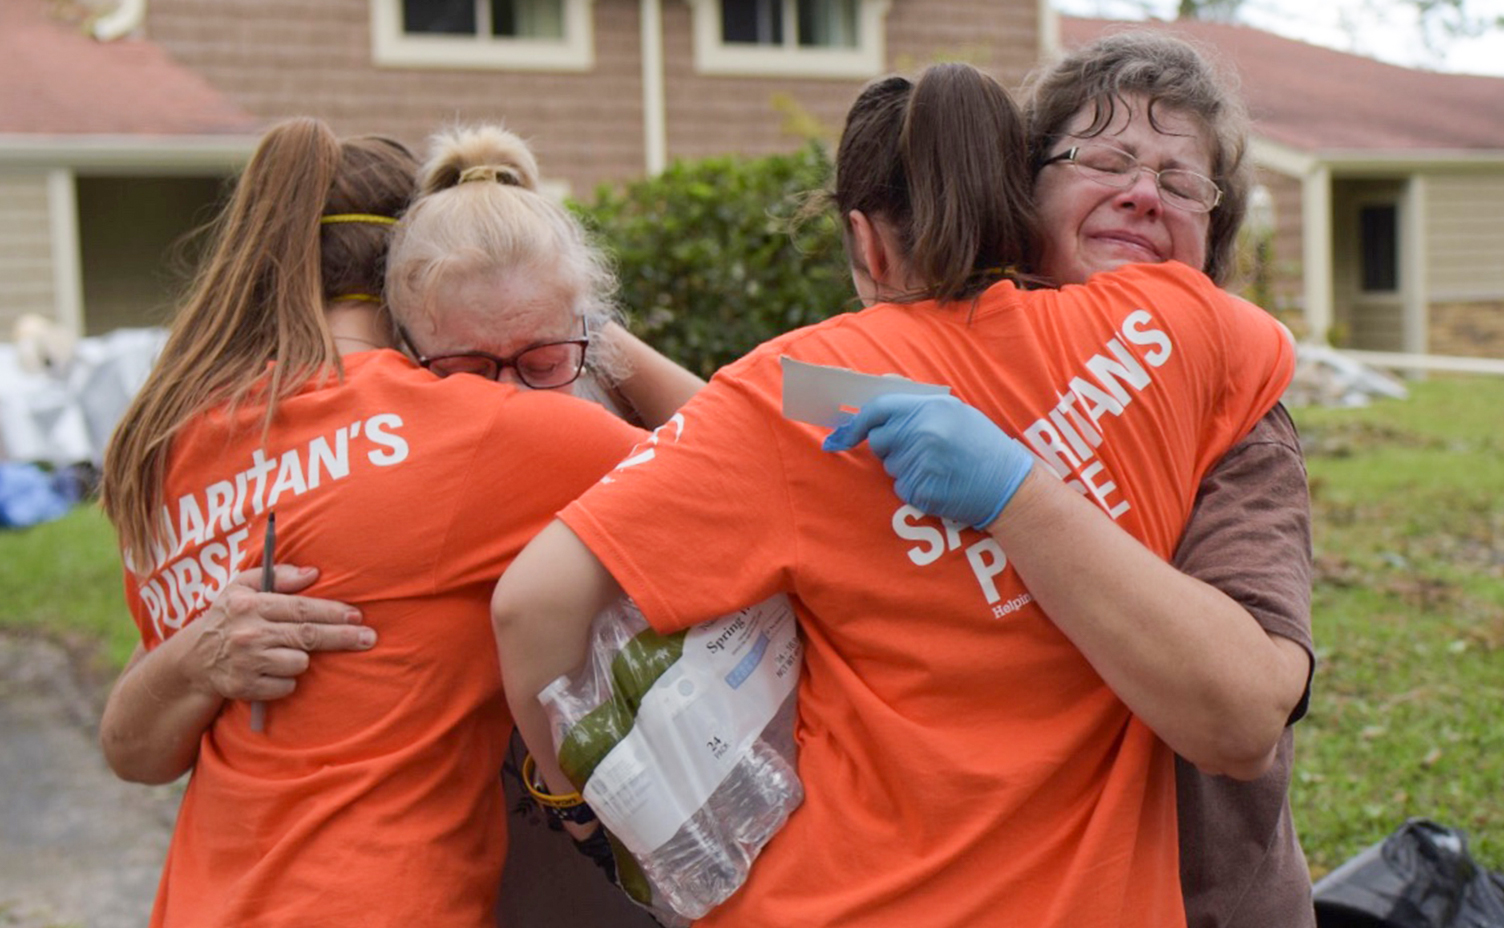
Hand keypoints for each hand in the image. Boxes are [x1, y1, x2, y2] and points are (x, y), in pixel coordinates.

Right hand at [180, 566, 372, 701]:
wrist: (193, 660)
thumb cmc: (228, 617)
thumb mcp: (242, 587)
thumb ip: (277, 576)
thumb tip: (313, 573)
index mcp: (249, 605)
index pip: (300, 608)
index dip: (332, 612)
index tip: (357, 615)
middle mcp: (248, 633)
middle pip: (307, 636)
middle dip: (343, 637)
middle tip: (369, 638)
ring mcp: (246, 662)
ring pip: (299, 662)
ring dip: (302, 658)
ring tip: (286, 651)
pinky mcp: (245, 688)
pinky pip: (287, 685)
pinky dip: (287, 680)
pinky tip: (273, 670)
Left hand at [823, 393, 1034, 528]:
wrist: (1010, 484)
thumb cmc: (981, 446)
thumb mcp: (955, 412)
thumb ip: (918, 404)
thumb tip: (878, 392)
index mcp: (930, 408)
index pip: (878, 409)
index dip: (857, 422)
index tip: (843, 433)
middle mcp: (921, 432)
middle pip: (879, 440)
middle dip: (891, 447)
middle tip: (921, 451)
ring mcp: (920, 462)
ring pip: (890, 467)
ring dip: (906, 468)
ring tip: (939, 466)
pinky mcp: (921, 489)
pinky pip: (901, 488)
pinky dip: (914, 489)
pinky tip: (940, 483)